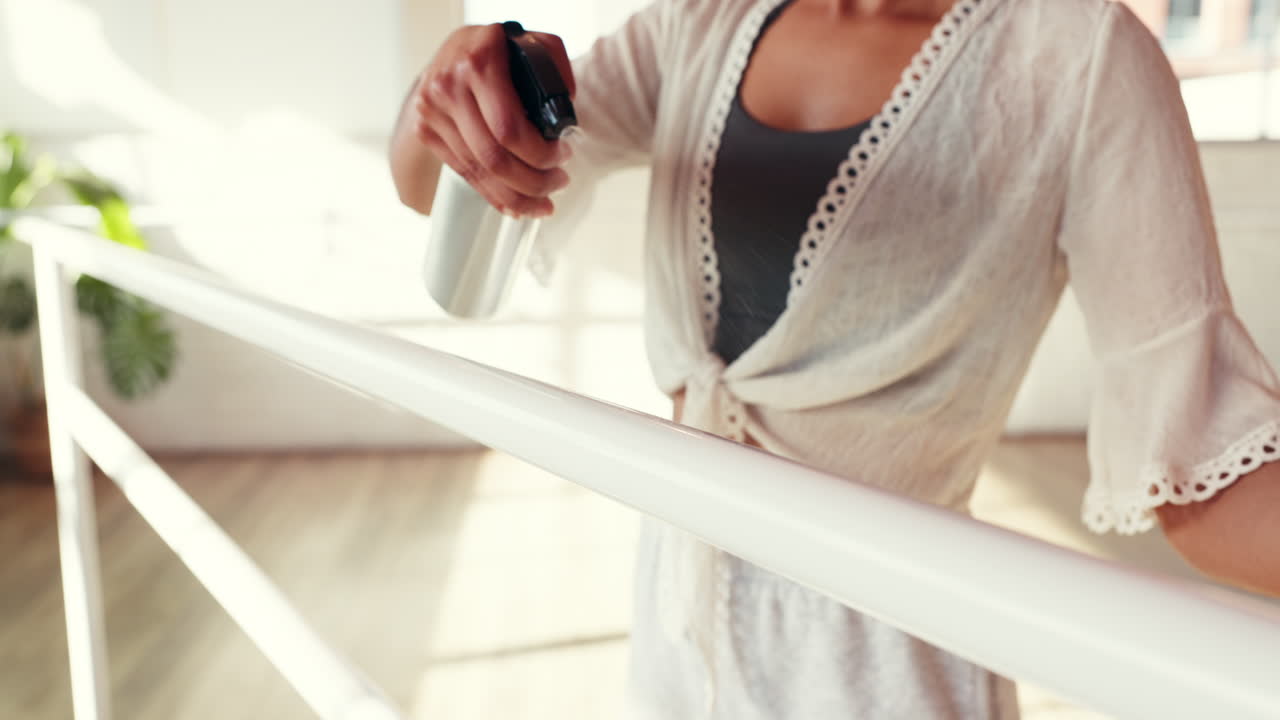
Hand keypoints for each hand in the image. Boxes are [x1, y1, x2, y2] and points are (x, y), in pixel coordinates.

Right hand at [413, 24, 574, 217]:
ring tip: (544, 202)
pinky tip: (516, 205)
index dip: (540, 153)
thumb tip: (565, 118)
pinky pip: (465, 173)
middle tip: (559, 183)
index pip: (509, 129)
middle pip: (494, 158)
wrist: (455, 49)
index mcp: (480, 62)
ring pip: (479, 172)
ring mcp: (433, 111)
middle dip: (533, 181)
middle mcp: (449, 87)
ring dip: (517, 196)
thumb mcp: (535, 44)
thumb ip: (556, 70)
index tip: (564, 155)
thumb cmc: (502, 48)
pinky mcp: (427, 132)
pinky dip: (494, 195)